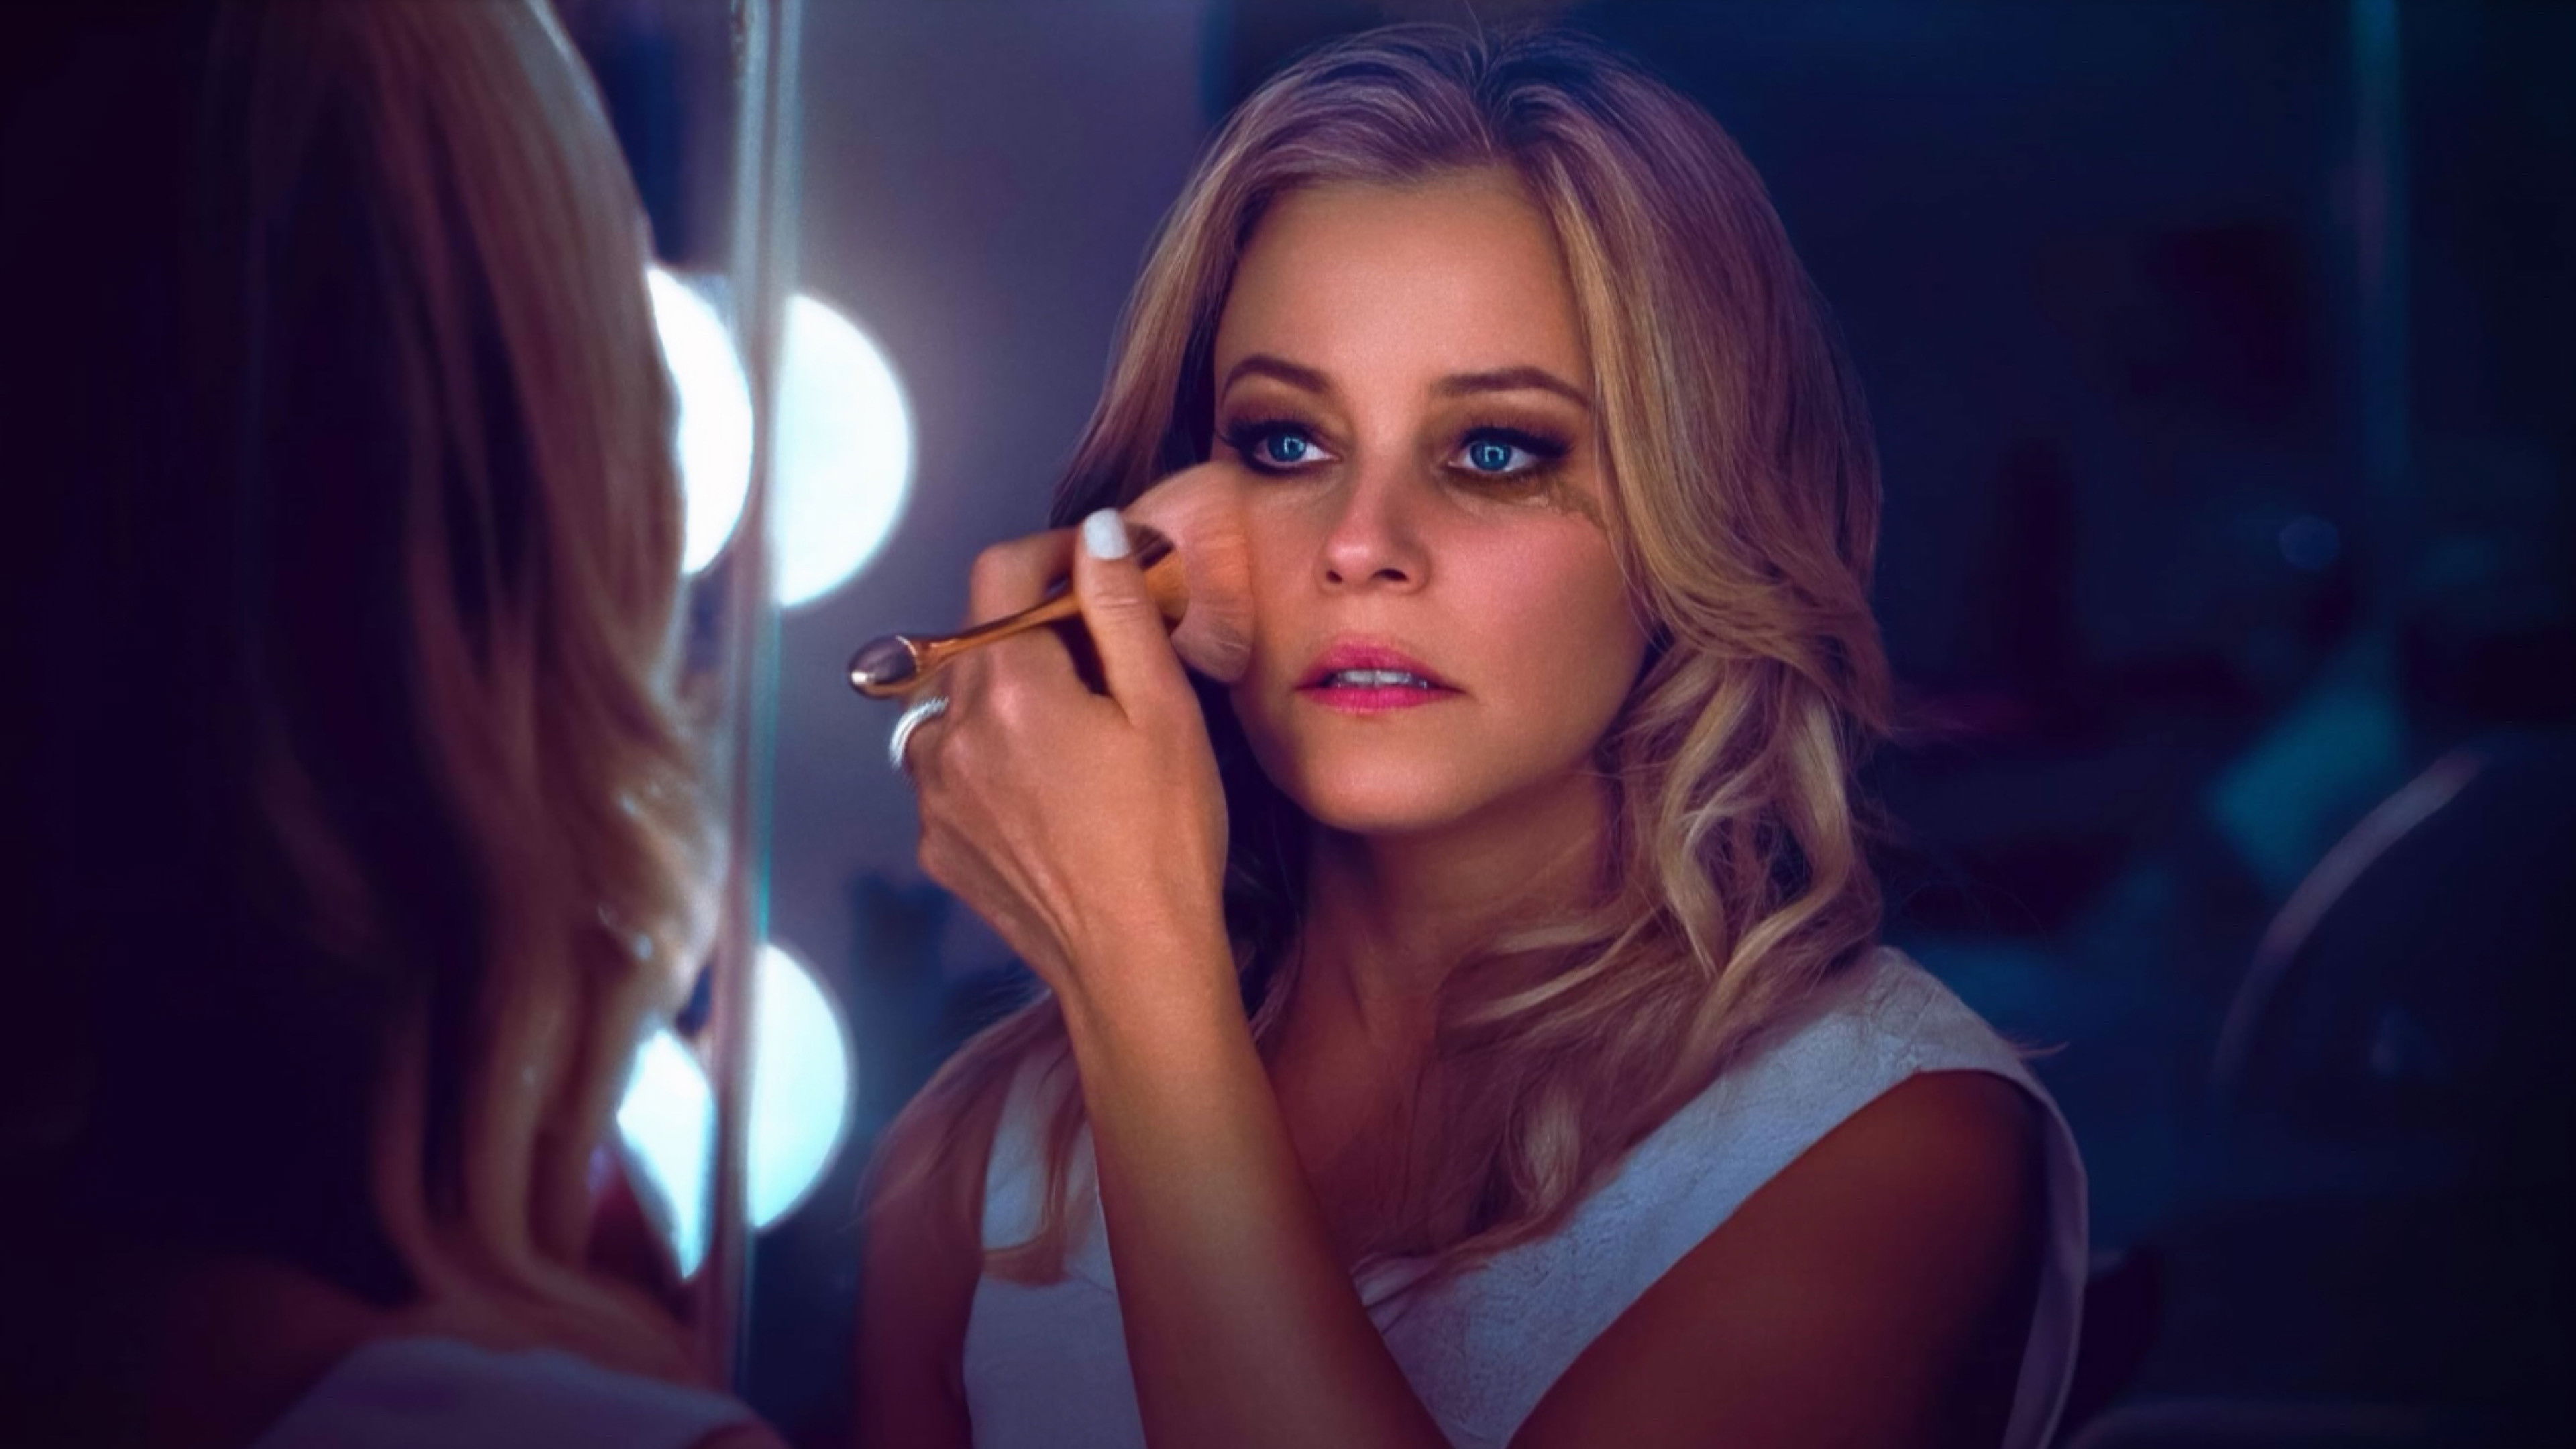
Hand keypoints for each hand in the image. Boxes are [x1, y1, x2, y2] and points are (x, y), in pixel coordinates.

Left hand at [906, 508, 1232, 1013]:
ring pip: (956, 707)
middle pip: (976, 640)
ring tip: (1073, 742)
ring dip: (1002, 701)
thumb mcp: (1163, 710)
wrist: (1136, 965)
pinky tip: (1049, 796)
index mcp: (1009, 688)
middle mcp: (951, 734)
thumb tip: (1097, 533)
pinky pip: (950, 772)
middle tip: (1103, 664)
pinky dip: (989, 764)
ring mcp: (934, 793)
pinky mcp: (936, 842)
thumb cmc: (1165, 840)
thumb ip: (1120, 610)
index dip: (1047, 554)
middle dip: (1034, 633)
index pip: (999, 573)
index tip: (1089, 568)